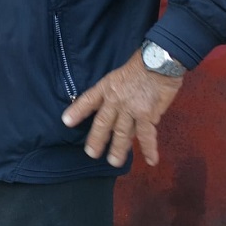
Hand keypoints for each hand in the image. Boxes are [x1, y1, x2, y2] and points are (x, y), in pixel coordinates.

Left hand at [61, 50, 181, 166]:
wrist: (158, 62)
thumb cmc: (141, 65)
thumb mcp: (118, 75)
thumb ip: (114, 91)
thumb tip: (114, 107)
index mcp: (106, 88)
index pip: (88, 100)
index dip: (77, 111)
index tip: (66, 121)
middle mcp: (115, 100)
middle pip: (102, 123)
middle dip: (96, 139)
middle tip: (91, 154)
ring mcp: (130, 109)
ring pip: (121, 133)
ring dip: (118, 149)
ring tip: (113, 162)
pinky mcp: (147, 115)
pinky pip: (147, 135)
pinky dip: (149, 149)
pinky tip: (151, 161)